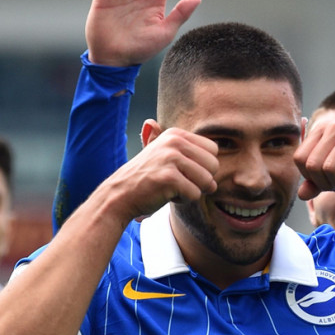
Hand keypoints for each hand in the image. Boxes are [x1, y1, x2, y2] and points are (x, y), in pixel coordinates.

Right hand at [101, 126, 217, 219]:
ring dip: (192, 191)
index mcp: (176, 134)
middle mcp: (174, 142)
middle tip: (180, 183)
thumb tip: (215, 166)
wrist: (120, 194)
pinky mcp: (169, 178)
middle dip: (202, 180)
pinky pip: (195, 194)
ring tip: (172, 188)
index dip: (204, 166)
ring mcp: (171, 158)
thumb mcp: (163, 155)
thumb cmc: (146, 178)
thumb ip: (188, 153)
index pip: (213, 149)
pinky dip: (183, 200)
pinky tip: (167, 195)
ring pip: (207, 181)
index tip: (185, 172)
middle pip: (213, 165)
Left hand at [294, 119, 334, 200]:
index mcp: (321, 130)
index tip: (328, 180)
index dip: (311, 178)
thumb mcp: (334, 179)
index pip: (299, 159)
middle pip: (313, 165)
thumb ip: (315, 184)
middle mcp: (334, 126)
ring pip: (330, 168)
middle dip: (326, 183)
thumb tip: (300, 195)